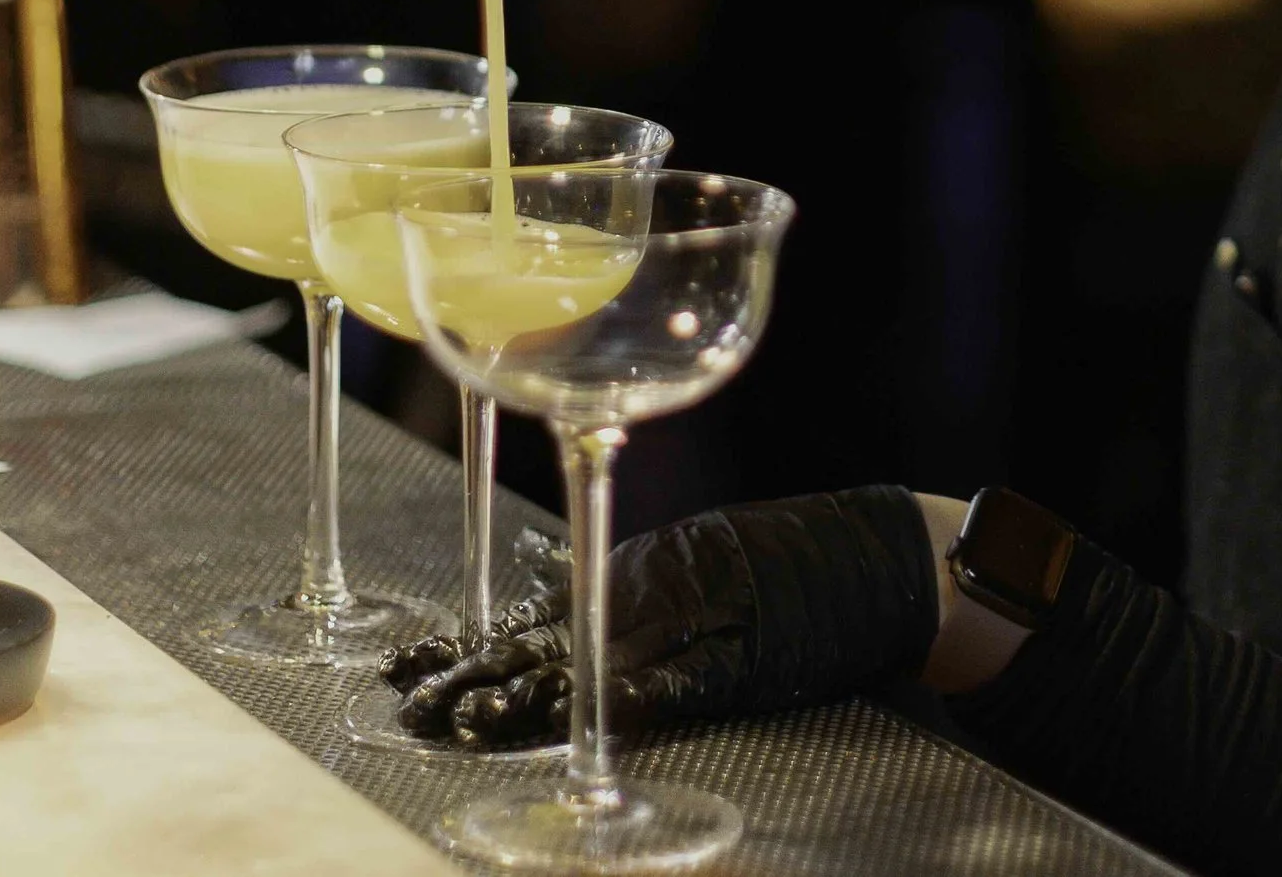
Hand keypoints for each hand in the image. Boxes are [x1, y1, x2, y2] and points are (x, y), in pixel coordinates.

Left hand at [382, 486, 939, 750]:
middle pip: (545, 647)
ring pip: (586, 670)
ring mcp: (687, 633)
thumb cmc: (790, 562)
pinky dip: (608, 705)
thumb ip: (629, 585)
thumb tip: (545, 593)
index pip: (539, 620)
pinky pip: (659, 690)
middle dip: (473, 678)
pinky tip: (564, 719)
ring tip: (458, 721)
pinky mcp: (726, 666)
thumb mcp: (698, 561)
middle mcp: (651, 601)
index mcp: (639, 577)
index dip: (473, 647)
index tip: (414, 666)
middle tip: (409, 704)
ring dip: (518, 700)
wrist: (873, 560)